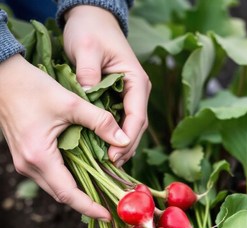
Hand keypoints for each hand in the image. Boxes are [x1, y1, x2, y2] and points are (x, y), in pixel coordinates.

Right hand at [0, 55, 132, 218]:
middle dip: (86, 204)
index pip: (68, 194)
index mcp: (39, 157)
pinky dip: (67, 179)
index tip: (108, 215)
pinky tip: (83, 174)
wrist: (3, 78)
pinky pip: (49, 176)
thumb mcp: (70, 102)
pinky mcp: (25, 157)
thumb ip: (99, 121)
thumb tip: (123, 140)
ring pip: (55, 187)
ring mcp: (25, 163)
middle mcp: (29, 166)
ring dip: (77, 192)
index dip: (89, 207)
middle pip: (61, 195)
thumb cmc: (32, 87)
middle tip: (110, 206)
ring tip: (101, 192)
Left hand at [63, 5, 150, 166]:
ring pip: (130, 129)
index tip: (113, 155)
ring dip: (121, 147)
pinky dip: (113, 138)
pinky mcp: (119, 100)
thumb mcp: (86, 47)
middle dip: (125, 148)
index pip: (137, 117)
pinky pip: (120, 124)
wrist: (91, 20)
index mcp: (136, 81)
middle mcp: (137, 92)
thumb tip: (88, 95)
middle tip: (110, 166)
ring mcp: (130, 97)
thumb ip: (89, 71)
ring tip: (108, 165)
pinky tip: (104, 151)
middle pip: (136, 128)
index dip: (126, 138)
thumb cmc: (89, 31)